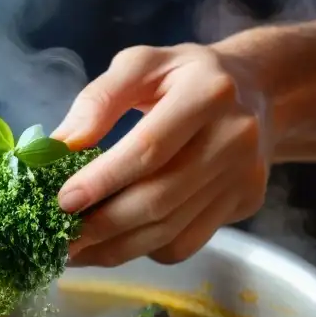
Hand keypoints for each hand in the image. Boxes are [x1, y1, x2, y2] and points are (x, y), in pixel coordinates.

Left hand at [52, 44, 268, 266]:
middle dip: (102, 225)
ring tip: (75, 251)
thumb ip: (99, 100)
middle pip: (159, 198)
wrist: (256, 91)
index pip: (149, 148)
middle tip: (59, 238)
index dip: (103, 180)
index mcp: (208, 92)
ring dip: (115, 248)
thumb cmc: (184, 76)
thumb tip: (60, 145)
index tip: (62, 201)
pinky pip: (185, 244)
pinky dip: (144, 250)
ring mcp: (243, 176)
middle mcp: (234, 137)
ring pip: (170, 231)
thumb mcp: (141, 65)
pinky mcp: (244, 203)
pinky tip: (114, 243)